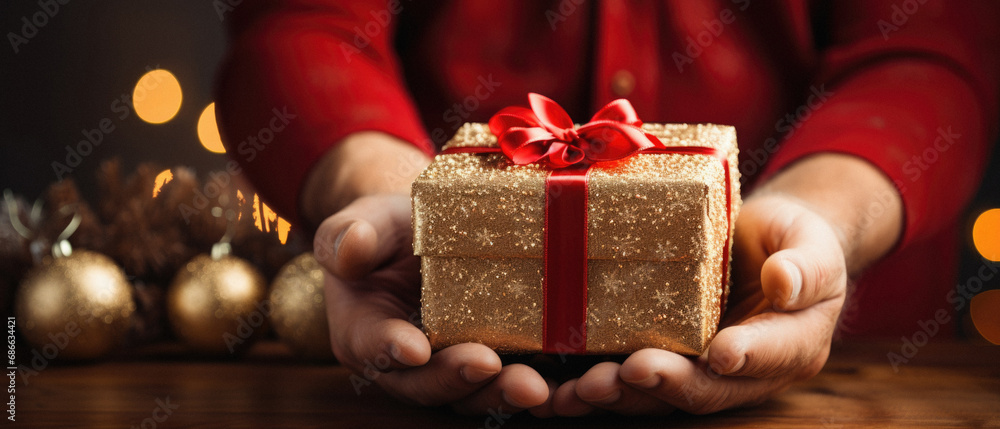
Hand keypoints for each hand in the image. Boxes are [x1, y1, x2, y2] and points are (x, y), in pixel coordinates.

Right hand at [307, 133, 550, 413]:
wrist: (424, 235)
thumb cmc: (388, 229)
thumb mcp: (363, 221)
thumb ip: (347, 235)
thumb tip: (349, 246)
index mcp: (362, 329)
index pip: (370, 344)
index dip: (389, 349)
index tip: (414, 348)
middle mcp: (404, 363)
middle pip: (426, 383)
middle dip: (458, 379)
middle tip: (488, 365)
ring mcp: (449, 367)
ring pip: (471, 394)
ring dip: (500, 394)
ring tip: (533, 388)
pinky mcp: (491, 364)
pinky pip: (509, 383)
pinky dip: (538, 390)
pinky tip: (565, 387)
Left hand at [547, 154, 901, 414]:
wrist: (758, 245)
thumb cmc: (788, 240)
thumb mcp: (808, 242)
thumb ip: (806, 264)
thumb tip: (786, 282)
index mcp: (792, 345)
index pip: (771, 355)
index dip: (747, 357)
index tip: (721, 354)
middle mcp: (744, 371)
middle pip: (706, 388)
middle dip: (665, 384)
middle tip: (629, 372)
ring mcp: (698, 371)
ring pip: (661, 396)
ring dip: (622, 396)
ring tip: (583, 389)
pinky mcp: (662, 360)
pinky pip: (630, 383)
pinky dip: (596, 392)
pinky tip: (560, 393)